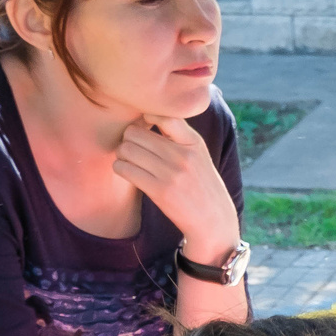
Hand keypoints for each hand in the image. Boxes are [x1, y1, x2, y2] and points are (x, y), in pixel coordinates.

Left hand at [114, 115, 238, 267]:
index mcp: (194, 143)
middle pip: (134, 133)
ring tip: (133, 164)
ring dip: (123, 156)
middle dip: (129, 141)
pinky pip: (124, 169)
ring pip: (126, 150)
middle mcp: (183, 155)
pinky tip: (131, 175)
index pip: (164, 116)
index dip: (146, 118)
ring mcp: (171, 174)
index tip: (146, 129)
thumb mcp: (199, 155)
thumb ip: (178, 135)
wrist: (213, 221)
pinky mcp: (159, 191)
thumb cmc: (201, 185)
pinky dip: (121, 169)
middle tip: (135, 151)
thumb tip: (147, 114)